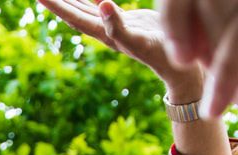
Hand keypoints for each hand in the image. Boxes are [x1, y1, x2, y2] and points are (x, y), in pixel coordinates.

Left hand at [40, 0, 205, 99]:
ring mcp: (116, 25)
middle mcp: (105, 30)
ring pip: (87, 7)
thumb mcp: (139, 40)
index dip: (56, 6)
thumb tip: (101, 4)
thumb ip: (118, 26)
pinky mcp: (130, 20)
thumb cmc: (162, 56)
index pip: (74, 17)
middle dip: (59, 0)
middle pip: (75, 11)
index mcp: (103, 34)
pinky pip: (105, 5)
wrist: (181, 65)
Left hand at [155, 0, 237, 142]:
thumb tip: (168, 39)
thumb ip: (206, 46)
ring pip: (222, 2)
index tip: (179, 55)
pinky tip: (222, 103)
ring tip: (224, 101)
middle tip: (186, 64)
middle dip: (183, 26)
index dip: (174, 12)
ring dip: (214, 58)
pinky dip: (229, 69)